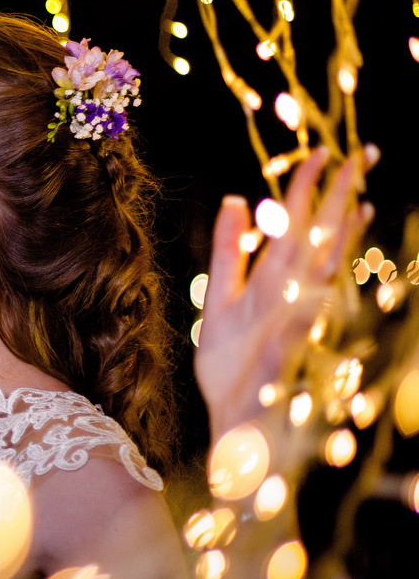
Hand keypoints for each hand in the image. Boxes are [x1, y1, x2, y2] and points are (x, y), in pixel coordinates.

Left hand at [196, 146, 372, 437]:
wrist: (234, 426)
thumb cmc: (229, 368)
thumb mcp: (218, 299)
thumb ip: (228, 251)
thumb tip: (236, 199)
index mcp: (272, 283)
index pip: (294, 227)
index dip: (308, 190)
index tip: (322, 152)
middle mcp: (289, 298)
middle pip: (316, 238)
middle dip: (337, 198)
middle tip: (361, 153)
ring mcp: (294, 322)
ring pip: (322, 270)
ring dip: (340, 235)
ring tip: (358, 196)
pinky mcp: (288, 352)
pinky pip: (307, 315)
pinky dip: (319, 289)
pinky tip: (332, 260)